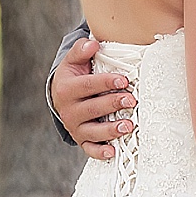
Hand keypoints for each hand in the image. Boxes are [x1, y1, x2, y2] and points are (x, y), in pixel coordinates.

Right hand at [51, 37, 135, 161]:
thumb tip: (93, 43)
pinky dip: (100, 152)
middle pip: (92, 109)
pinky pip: (90, 149)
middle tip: (132, 101)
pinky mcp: (82, 139)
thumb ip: (81, 50)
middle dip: (113, 104)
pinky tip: (113, 151)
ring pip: (92, 131)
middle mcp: (69, 110)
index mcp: (66, 89)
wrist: (63, 97)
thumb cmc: (76, 76)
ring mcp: (75, 127)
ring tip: (129, 126)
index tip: (125, 80)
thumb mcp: (74, 62)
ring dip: (111, 130)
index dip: (106, 82)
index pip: (88, 86)